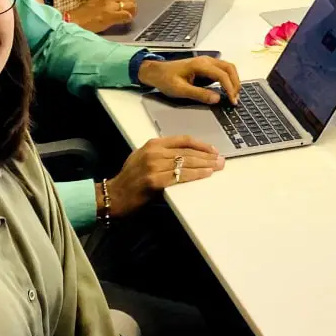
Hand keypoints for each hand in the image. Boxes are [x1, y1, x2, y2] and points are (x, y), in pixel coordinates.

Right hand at [66, 0, 136, 33]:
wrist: (74, 21)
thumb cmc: (84, 15)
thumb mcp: (98, 3)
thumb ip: (110, 2)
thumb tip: (121, 6)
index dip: (130, 2)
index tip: (129, 8)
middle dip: (133, 7)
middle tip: (131, 14)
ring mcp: (110, 6)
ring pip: (130, 6)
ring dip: (132, 13)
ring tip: (129, 18)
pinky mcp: (110, 15)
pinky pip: (126, 15)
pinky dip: (128, 18)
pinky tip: (124, 22)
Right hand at [105, 136, 224, 216]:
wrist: (114, 195)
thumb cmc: (130, 177)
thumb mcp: (143, 157)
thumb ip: (163, 152)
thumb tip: (188, 154)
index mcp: (153, 144)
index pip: (183, 140)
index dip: (201, 145)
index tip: (213, 150)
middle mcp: (154, 152)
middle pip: (188, 152)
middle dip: (207, 156)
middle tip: (221, 160)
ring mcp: (154, 166)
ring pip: (186, 163)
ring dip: (205, 165)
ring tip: (218, 167)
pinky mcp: (155, 180)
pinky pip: (180, 176)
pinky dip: (195, 175)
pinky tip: (205, 174)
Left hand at [138, 55, 240, 104]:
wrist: (156, 72)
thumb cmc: (166, 79)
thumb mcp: (180, 90)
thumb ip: (199, 94)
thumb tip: (217, 99)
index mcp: (201, 65)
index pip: (222, 75)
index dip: (230, 88)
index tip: (232, 101)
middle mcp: (207, 60)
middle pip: (229, 68)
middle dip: (235, 84)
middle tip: (235, 99)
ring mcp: (207, 62)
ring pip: (228, 68)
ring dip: (234, 80)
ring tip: (234, 95)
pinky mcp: (207, 66)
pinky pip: (223, 70)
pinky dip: (229, 78)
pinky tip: (227, 89)